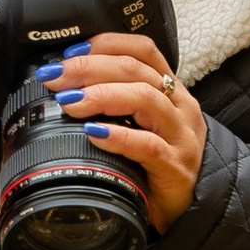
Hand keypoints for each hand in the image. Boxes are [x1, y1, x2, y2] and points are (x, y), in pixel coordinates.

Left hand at [35, 32, 207, 230]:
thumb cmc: (159, 163)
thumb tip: (65, 89)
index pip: (142, 50)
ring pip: (145, 98)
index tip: (71, 52)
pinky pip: (148, 145)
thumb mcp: (141, 125)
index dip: (105, 44)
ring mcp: (180, 136)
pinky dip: (119, 136)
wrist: (192, 205)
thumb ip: (115, 104)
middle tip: (57, 77)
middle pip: (136, 70)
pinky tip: (95, 134)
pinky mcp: (176, 166)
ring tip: (71, 103)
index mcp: (170, 90)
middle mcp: (179, 106)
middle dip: (90, 68)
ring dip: (102, 95)